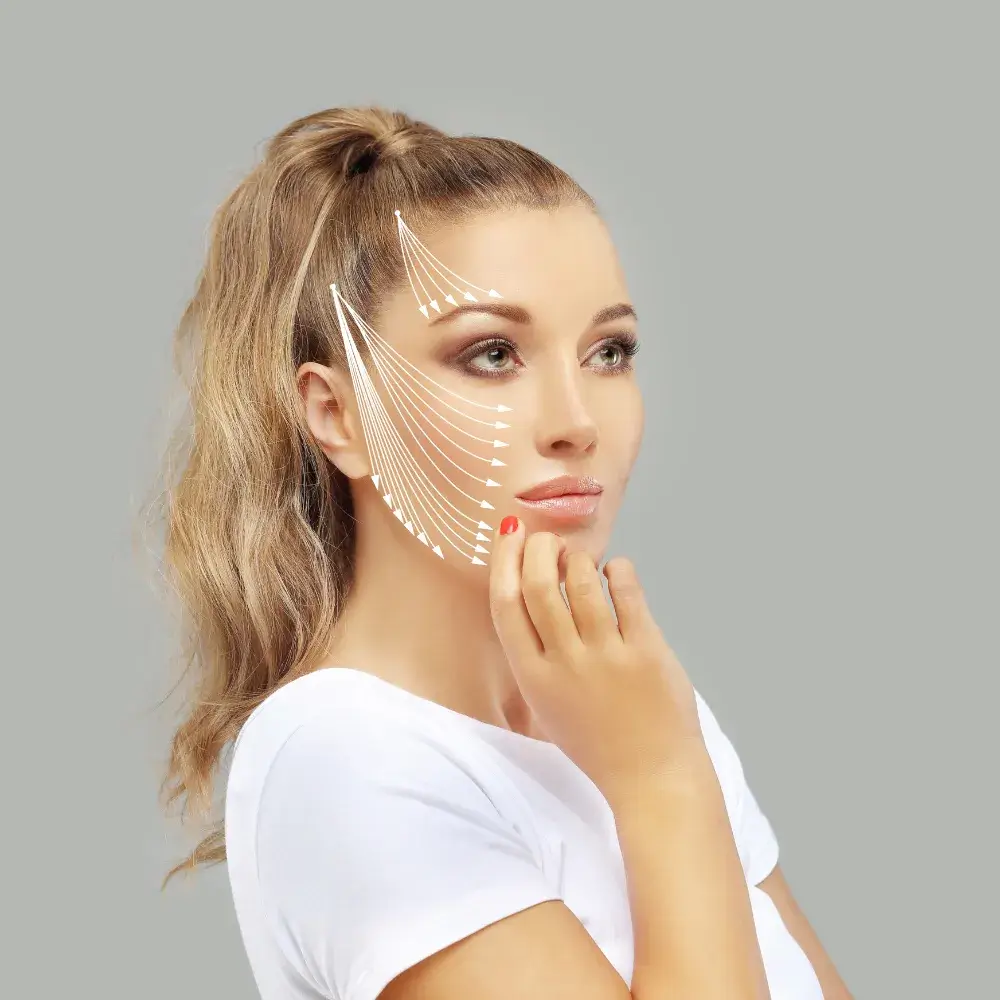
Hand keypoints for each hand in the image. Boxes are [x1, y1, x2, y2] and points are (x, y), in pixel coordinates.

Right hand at [488, 519, 709, 805]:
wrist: (651, 777)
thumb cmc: (598, 742)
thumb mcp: (547, 706)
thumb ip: (536, 658)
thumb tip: (532, 591)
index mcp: (533, 679)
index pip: (506, 606)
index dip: (505, 561)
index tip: (511, 533)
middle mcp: (566, 664)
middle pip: (541, 585)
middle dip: (540, 549)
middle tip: (548, 540)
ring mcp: (607, 656)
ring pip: (584, 582)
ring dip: (580, 559)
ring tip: (583, 562)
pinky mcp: (647, 651)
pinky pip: (627, 592)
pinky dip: (619, 571)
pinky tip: (617, 572)